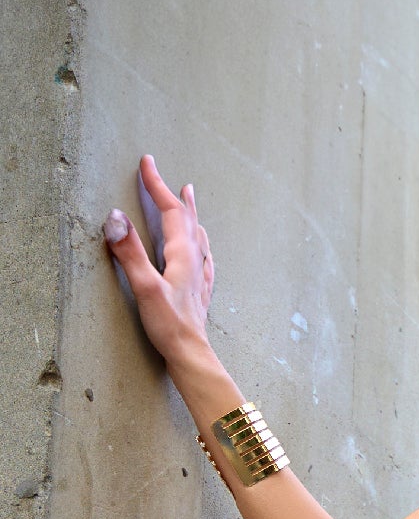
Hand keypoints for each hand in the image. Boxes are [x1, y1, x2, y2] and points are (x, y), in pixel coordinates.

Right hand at [104, 153, 215, 368]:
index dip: (157, 185)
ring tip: (189, 199)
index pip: (171, 210)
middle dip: (172, 195)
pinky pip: (203, 259)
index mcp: (182, 255)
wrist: (192, 355)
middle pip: (186, 219)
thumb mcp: (145, 287)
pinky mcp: (199, 292)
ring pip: (196, 236)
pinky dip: (199, 244)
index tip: (147, 162)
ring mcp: (199, 276)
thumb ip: (129, 252)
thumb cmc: (170, 325)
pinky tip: (203, 250)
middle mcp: (195, 261)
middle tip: (164, 176)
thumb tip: (115, 217)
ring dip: (190, 215)